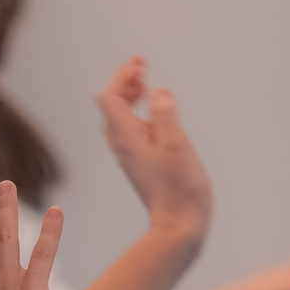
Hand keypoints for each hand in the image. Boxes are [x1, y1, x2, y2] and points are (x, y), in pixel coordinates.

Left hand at [98, 58, 212, 244]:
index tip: (142, 64)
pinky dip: (139, 114)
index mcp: (127, 138)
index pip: (109, 97)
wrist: (179, 225)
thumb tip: (156, 92)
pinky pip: (132, 130)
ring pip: (119, 118)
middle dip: (124, 82)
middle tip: (143, 68)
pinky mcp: (141, 163)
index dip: (121, 75)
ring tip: (147, 86)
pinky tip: (157, 114)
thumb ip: (165, 114)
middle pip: (110, 105)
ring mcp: (130, 155)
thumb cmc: (180, 187)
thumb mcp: (176, 144)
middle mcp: (123, 145)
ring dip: (130, 97)